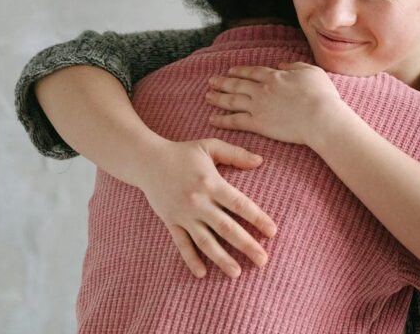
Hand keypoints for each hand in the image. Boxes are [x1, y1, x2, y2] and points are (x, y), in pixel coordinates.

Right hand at [133, 138, 277, 278]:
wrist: (146, 161)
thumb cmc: (182, 153)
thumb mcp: (210, 146)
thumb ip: (236, 154)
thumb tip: (260, 161)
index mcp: (211, 183)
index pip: (240, 204)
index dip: (258, 219)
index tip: (273, 232)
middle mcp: (198, 202)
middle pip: (226, 228)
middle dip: (246, 245)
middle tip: (263, 260)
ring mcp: (184, 215)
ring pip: (205, 241)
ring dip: (222, 259)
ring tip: (237, 273)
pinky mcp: (171, 222)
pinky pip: (182, 244)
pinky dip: (191, 259)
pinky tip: (202, 274)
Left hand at [205, 63, 354, 149]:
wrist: (320, 117)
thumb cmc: (321, 95)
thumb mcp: (311, 71)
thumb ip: (295, 66)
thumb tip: (282, 64)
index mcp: (275, 76)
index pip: (252, 72)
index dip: (240, 71)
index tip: (231, 71)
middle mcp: (262, 89)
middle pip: (237, 84)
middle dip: (223, 82)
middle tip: (211, 81)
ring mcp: (258, 106)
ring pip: (232, 100)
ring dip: (218, 98)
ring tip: (207, 96)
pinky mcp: (258, 124)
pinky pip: (235, 121)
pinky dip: (222, 119)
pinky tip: (212, 118)